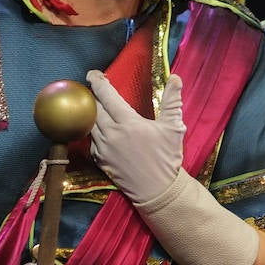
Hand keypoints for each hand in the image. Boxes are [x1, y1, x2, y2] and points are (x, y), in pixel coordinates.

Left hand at [87, 69, 183, 203]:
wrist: (157, 190)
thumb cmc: (167, 158)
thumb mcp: (174, 128)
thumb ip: (172, 101)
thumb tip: (175, 78)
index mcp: (129, 123)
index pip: (107, 96)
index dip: (98, 82)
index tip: (93, 74)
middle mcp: (112, 134)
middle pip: (93, 108)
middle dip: (92, 96)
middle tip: (94, 87)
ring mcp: (103, 148)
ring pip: (89, 123)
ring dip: (90, 113)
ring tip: (93, 106)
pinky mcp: (100, 160)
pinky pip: (90, 140)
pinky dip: (92, 131)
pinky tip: (99, 128)